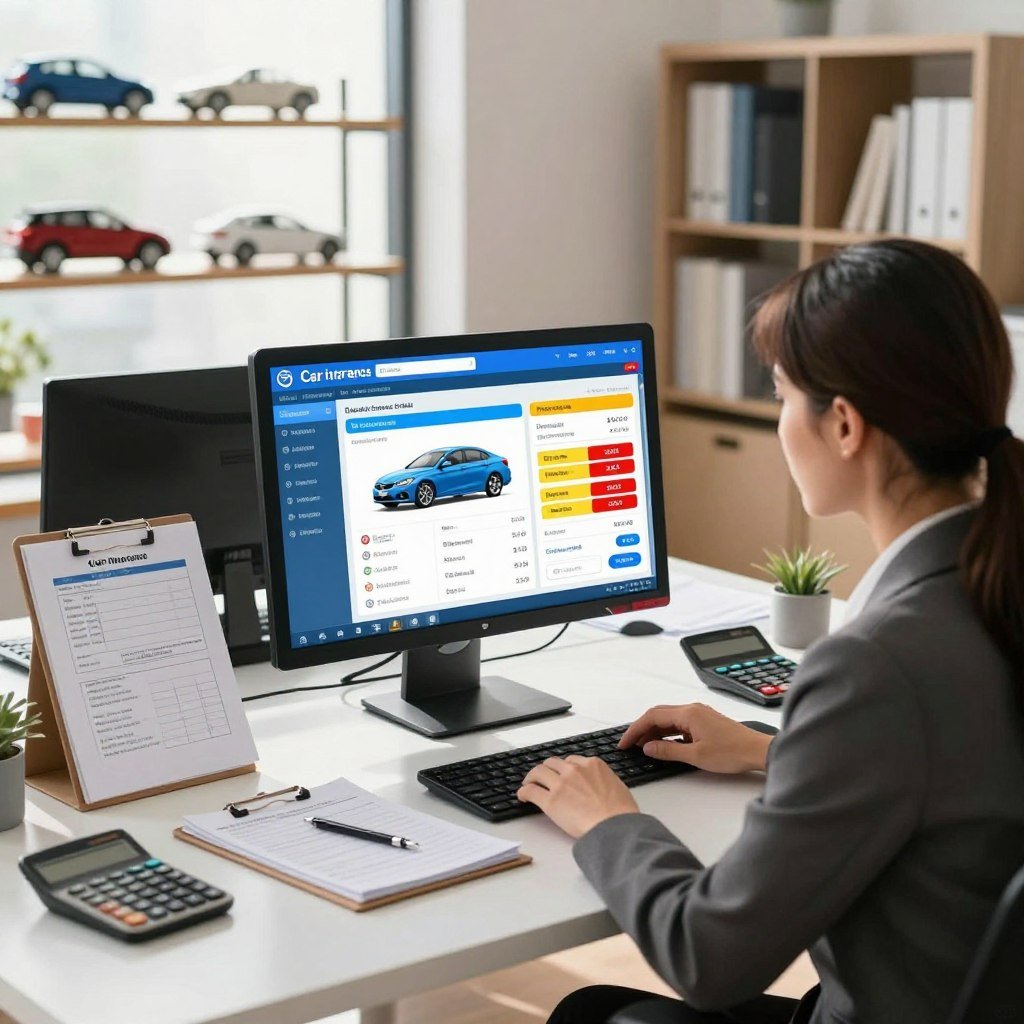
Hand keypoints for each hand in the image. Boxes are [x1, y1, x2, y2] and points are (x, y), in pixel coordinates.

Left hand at [517, 755, 639, 837]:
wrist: (615, 826)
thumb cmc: (621, 813)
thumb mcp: (617, 786)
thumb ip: (603, 781)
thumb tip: (600, 787)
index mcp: (592, 764)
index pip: (571, 761)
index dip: (563, 769)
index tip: (560, 774)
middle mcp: (574, 770)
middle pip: (552, 763)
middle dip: (546, 770)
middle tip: (542, 778)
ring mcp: (561, 784)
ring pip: (538, 772)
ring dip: (532, 778)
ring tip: (528, 784)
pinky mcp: (550, 800)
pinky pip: (531, 791)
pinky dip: (524, 792)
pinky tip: (523, 796)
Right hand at [619, 704, 771, 773]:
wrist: (757, 751)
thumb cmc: (732, 752)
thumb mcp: (696, 755)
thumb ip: (668, 751)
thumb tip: (648, 748)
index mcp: (688, 713)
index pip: (652, 716)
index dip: (635, 730)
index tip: (625, 742)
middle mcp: (692, 709)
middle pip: (658, 714)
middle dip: (642, 729)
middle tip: (630, 744)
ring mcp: (699, 714)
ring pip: (669, 719)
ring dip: (654, 731)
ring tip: (644, 747)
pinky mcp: (705, 721)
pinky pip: (679, 724)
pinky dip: (667, 733)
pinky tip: (664, 745)